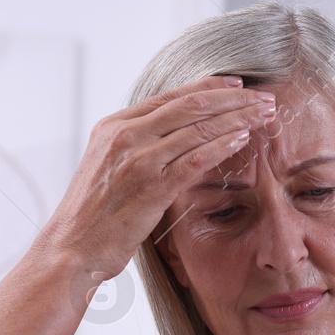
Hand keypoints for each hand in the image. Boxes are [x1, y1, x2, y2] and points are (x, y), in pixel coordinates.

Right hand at [35, 73, 277, 291]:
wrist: (70, 249)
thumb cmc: (94, 216)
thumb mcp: (109, 168)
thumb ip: (136, 148)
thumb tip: (170, 138)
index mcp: (114, 125)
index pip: (171, 96)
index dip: (209, 87)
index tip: (239, 85)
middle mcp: (124, 135)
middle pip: (190, 105)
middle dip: (232, 99)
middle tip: (264, 98)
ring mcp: (137, 160)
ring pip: (197, 128)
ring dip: (236, 118)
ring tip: (264, 115)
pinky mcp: (150, 187)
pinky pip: (194, 159)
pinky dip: (222, 146)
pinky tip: (244, 139)